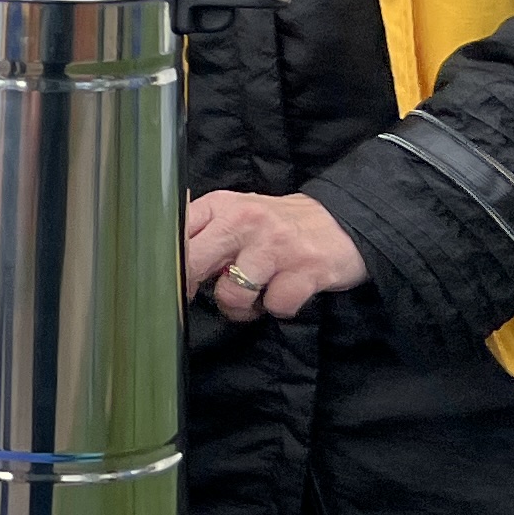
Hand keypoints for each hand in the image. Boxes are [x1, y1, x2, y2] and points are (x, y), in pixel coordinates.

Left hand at [184, 190, 366, 322]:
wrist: (345, 225)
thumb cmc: (280, 227)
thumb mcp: (238, 215)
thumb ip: (204, 234)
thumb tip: (168, 265)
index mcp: (222, 205)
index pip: (176, 232)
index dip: (168, 264)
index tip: (170, 281)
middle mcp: (246, 220)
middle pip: (193, 263)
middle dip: (193, 287)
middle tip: (206, 292)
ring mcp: (276, 245)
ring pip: (231, 294)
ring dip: (242, 307)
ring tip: (256, 294)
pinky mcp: (305, 269)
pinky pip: (274, 306)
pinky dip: (278, 308)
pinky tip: (285, 293)